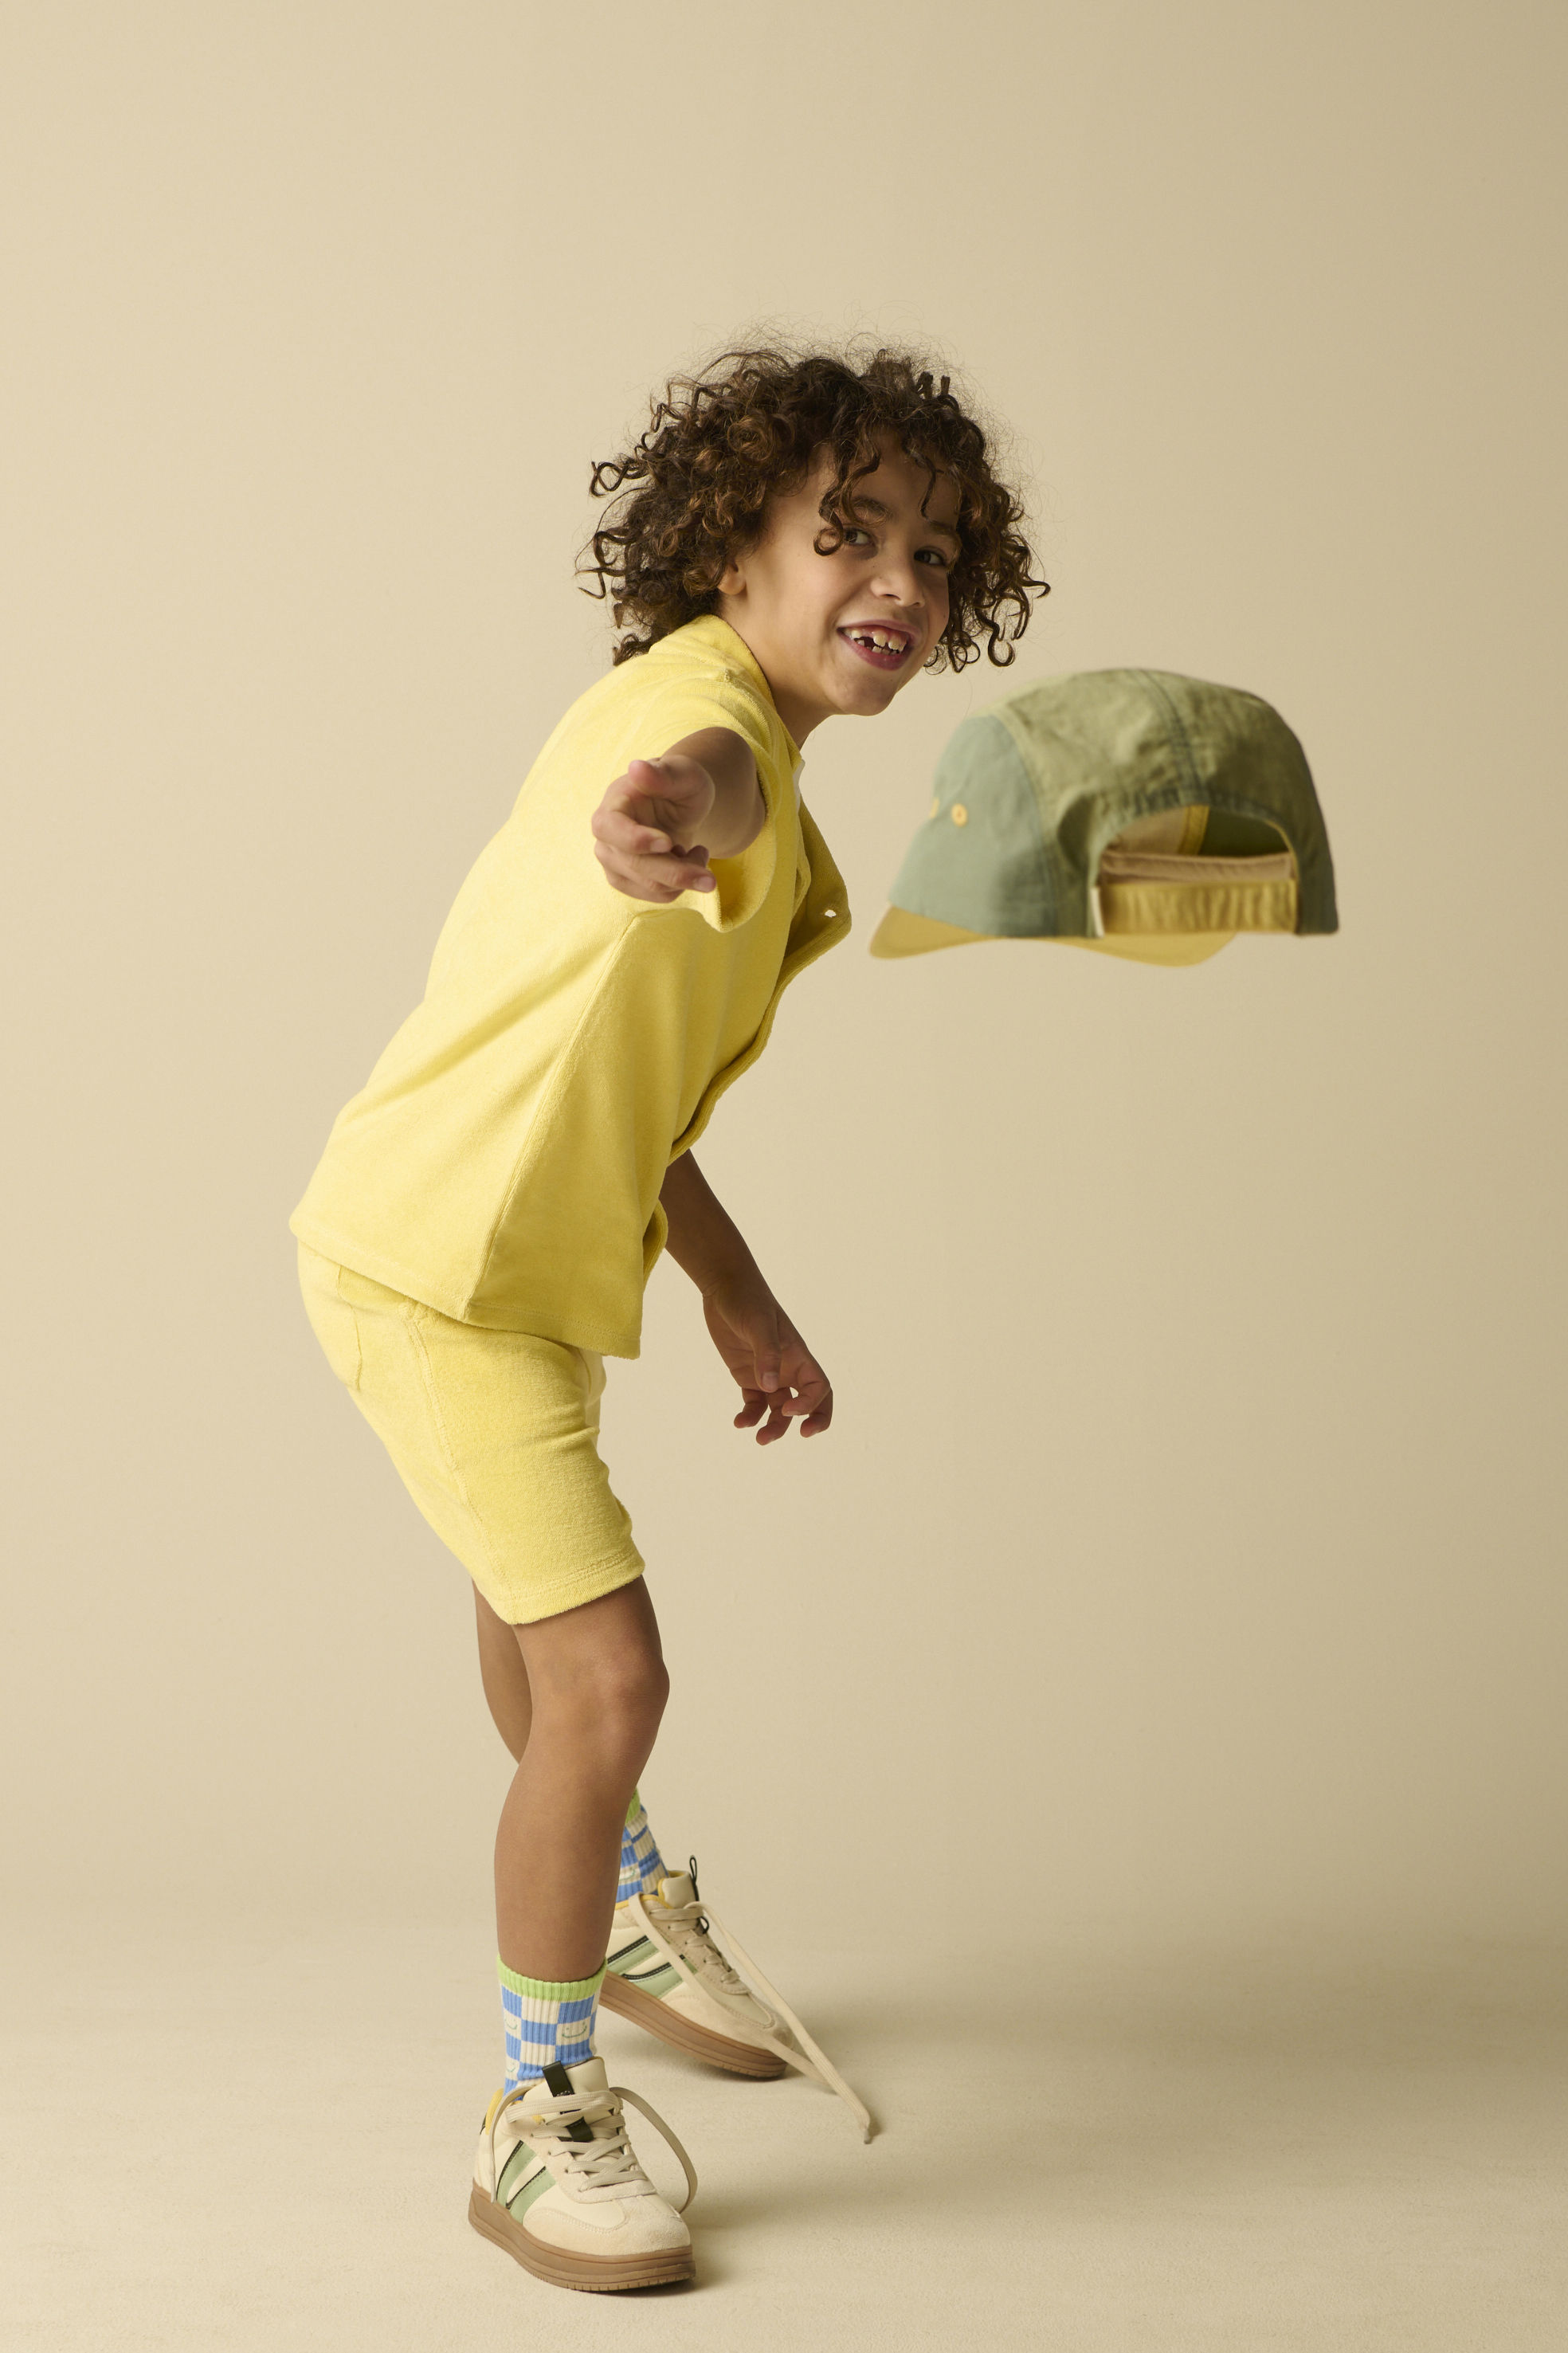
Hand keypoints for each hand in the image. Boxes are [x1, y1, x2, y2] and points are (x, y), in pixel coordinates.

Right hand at [592, 754, 718, 903]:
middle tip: (711, 875)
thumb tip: (636, 768)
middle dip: (678, 872)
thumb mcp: (684, 774)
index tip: (668, 842)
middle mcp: (606, 836)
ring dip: (685, 875)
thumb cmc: (682, 785)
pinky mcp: (626, 881)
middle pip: (637, 866)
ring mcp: (613, 861)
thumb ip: (663, 774)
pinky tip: (685, 862)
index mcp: (613, 804)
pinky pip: (656, 896)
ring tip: (698, 852)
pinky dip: (680, 885)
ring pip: (650, 886)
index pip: (609, 828)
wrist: (680, 806)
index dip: (636, 840)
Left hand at [701, 1274, 833, 1444]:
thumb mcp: (758, 1324)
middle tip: (799, 1436)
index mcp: (798, 1355)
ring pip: (779, 1409)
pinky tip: (738, 1422)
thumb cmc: (747, 1300)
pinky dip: (750, 1416)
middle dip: (808, 1421)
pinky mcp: (747, 1376)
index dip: (811, 1405)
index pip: (818, 1387)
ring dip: (773, 1426)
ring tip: (759, 1439)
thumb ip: (766, 1354)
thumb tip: (771, 1388)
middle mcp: (787, 1367)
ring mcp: (768, 1373)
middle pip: (807, 1402)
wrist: (724, 1288)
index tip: (788, 1410)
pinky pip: (755, 1404)